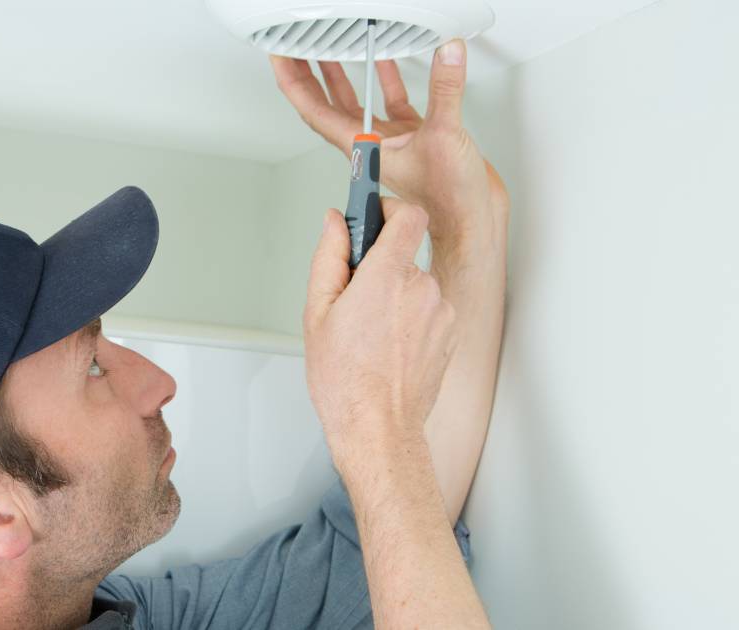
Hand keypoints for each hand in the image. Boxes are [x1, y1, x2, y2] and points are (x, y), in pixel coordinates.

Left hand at [271, 40, 507, 249]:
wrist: (470, 220)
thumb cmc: (448, 199)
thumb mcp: (443, 135)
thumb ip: (445, 90)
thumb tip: (446, 56)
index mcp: (362, 148)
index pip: (316, 110)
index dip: (295, 84)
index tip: (282, 60)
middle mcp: (371, 146)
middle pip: (328, 106)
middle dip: (309, 77)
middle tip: (295, 51)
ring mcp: (391, 143)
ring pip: (357, 105)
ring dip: (342, 78)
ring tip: (329, 52)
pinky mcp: (414, 138)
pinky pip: (392, 104)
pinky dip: (386, 82)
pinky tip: (383, 64)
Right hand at [304, 199, 456, 466]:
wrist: (378, 428)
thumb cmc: (345, 381)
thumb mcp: (317, 313)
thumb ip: (329, 257)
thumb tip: (335, 223)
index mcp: (387, 276)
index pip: (406, 215)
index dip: (389, 210)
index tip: (373, 215)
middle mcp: (422, 289)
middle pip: (404, 255)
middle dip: (380, 268)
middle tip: (353, 301)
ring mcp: (442, 312)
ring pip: (416, 285)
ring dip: (395, 297)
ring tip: (370, 334)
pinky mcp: (451, 332)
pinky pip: (429, 310)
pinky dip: (411, 319)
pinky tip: (388, 347)